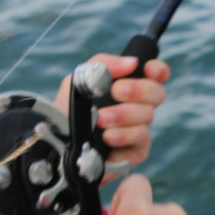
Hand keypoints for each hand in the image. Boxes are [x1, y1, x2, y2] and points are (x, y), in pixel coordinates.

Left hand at [55, 53, 170, 184]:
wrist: (56, 143)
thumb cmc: (66, 111)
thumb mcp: (77, 81)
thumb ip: (102, 65)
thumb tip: (131, 63)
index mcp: (128, 87)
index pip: (156, 76)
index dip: (158, 70)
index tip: (148, 69)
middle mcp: (137, 107)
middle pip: (158, 94)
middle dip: (139, 90)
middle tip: (116, 92)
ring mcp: (139, 129)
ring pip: (148, 117)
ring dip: (123, 115)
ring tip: (101, 120)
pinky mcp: (136, 151)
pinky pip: (141, 140)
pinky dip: (124, 136)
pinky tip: (107, 137)